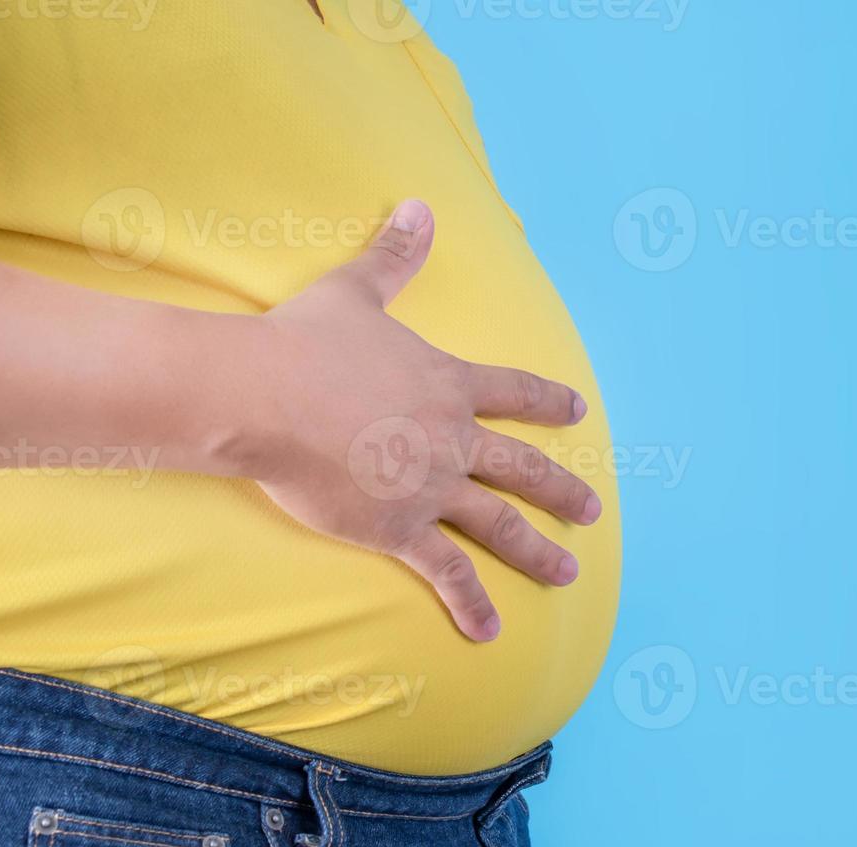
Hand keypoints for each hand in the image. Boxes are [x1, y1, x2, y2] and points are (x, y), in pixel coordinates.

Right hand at [252, 200, 599, 642]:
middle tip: (593, 510)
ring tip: (569, 573)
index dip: (549, 402)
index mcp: (448, 384)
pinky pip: (446, 570)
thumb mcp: (356, 291)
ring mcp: (432, 485)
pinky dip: (470, 602)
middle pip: (523, 467)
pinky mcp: (400, 526)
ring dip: (538, 550)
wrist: (263, 393)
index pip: (514, 393)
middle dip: (561, 490)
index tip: (579, 412)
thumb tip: (419, 206)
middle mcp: (453, 437)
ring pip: (500, 523)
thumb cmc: (303, 342)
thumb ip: (394, 255)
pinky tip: (491, 632)